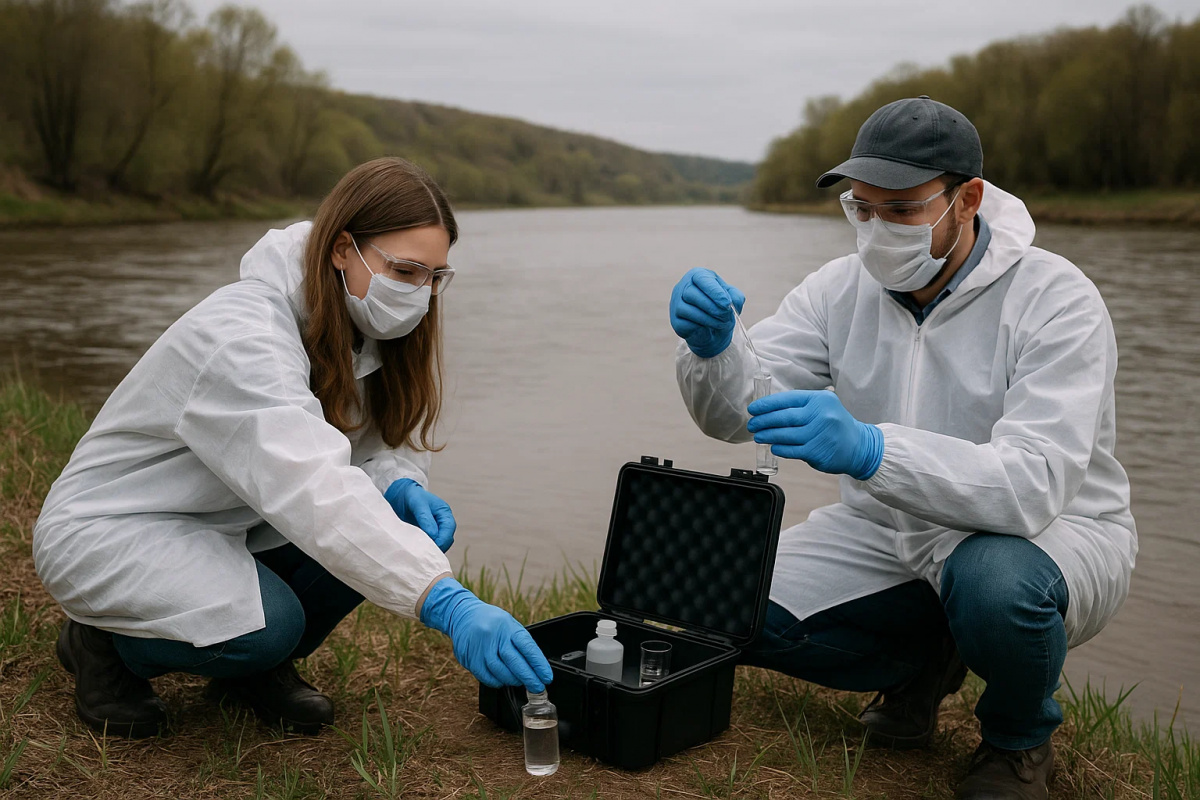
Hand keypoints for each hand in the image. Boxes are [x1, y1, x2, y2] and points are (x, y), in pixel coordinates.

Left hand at [384, 479, 455, 551]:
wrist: (401, 496)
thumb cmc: (412, 497)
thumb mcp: (418, 504)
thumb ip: (426, 519)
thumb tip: (433, 536)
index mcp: (445, 513)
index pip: (449, 529)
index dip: (442, 539)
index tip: (431, 547)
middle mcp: (443, 523)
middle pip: (447, 539)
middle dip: (438, 547)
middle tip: (423, 553)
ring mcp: (436, 530)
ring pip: (440, 544)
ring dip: (432, 549)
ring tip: (419, 553)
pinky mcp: (427, 535)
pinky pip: (430, 545)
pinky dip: (426, 549)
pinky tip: (417, 551)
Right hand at [420, 578, 553, 691]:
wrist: (463, 615)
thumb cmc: (492, 622)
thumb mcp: (509, 624)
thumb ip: (520, 644)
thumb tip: (535, 667)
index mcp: (508, 626)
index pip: (527, 647)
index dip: (539, 664)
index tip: (547, 677)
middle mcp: (494, 636)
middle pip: (514, 662)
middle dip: (529, 678)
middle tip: (537, 687)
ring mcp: (480, 647)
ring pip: (500, 672)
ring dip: (513, 680)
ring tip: (520, 682)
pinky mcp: (469, 658)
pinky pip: (486, 677)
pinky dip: (497, 682)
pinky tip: (502, 681)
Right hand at [669, 268, 746, 357]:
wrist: (714, 331)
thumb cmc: (722, 309)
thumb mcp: (733, 300)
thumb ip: (735, 297)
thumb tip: (729, 301)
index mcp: (698, 276)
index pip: (701, 278)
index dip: (714, 291)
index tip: (726, 303)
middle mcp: (683, 287)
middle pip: (690, 293)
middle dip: (711, 306)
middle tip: (726, 315)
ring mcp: (676, 304)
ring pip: (686, 309)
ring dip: (707, 318)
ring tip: (721, 323)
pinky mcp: (675, 321)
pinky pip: (684, 323)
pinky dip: (699, 327)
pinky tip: (708, 328)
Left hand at [747, 390, 884, 479]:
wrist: (860, 446)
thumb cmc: (836, 425)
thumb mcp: (824, 406)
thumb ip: (801, 406)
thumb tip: (769, 409)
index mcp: (819, 399)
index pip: (786, 399)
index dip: (766, 404)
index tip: (754, 409)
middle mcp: (820, 415)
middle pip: (783, 417)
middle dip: (763, 421)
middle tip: (752, 424)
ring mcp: (818, 434)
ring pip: (784, 434)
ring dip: (767, 435)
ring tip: (758, 436)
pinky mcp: (816, 451)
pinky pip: (790, 449)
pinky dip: (779, 448)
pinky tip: (773, 446)